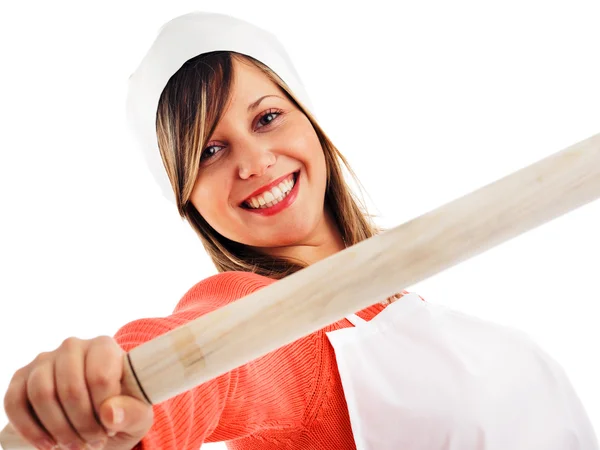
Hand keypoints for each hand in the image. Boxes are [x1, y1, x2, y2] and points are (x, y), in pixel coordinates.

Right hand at [3, 336, 152, 449]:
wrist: (98, 416)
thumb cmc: (122, 410)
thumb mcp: (138, 415)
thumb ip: (132, 412)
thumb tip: (110, 413)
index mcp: (104, 346)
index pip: (100, 377)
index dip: (103, 410)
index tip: (110, 428)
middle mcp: (73, 346)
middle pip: (70, 388)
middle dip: (81, 424)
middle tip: (93, 442)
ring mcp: (44, 360)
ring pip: (41, 394)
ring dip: (57, 429)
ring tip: (75, 445)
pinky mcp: (22, 377)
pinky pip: (15, 401)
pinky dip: (30, 429)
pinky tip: (48, 444)